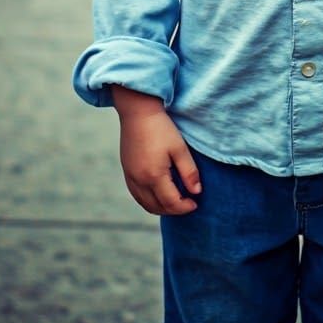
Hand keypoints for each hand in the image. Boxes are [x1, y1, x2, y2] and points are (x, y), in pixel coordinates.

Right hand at [111, 86, 201, 215]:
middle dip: (174, 210)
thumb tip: (196, 192)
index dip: (185, 207)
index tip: (195, 204)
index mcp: (154, 175)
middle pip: (157, 207)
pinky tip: (159, 194)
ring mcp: (130, 177)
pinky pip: (137, 195)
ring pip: (145, 204)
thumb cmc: (161, 128)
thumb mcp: (179, 148)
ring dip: (161, 207)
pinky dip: (149, 200)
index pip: (171, 202)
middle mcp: (139, 180)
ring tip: (175, 201)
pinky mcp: (126, 171)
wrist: (138, 112)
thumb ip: (189, 172)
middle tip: (187, 204)